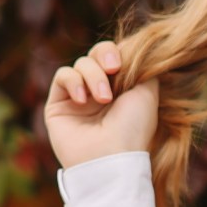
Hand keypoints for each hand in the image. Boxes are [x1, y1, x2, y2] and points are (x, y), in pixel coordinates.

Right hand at [44, 41, 159, 168]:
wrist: (111, 156)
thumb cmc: (133, 126)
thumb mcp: (147, 92)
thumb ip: (142, 68)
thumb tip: (133, 50)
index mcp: (122, 87)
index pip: (115, 55)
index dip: (118, 52)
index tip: (123, 64)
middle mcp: (100, 90)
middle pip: (96, 54)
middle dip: (105, 56)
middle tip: (114, 69)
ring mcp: (79, 97)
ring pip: (81, 63)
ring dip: (93, 75)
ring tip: (103, 98)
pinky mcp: (58, 104)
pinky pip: (63, 76)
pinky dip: (74, 81)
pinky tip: (83, 100)